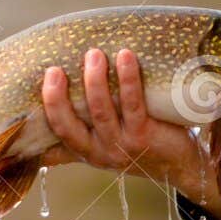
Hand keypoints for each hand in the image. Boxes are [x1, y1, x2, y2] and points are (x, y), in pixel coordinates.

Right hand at [40, 47, 220, 219]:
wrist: (181, 165)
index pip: (59, 131)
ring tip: (94, 54)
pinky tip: (126, 57)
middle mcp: (101, 151)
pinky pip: (133, 104)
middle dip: (58, 98)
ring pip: (102, 112)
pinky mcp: (145, 135)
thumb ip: (76, 142)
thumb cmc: (139, 147)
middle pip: (71, 126)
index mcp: (87, 151)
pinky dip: (128, 79)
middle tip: (55, 69)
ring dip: (95, 81)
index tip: (46, 76)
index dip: (49, 106)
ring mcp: (123, 145)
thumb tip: (39, 139)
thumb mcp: (104, 149)